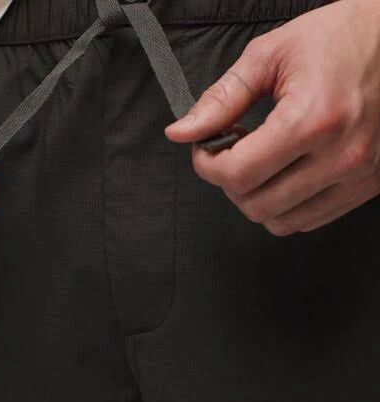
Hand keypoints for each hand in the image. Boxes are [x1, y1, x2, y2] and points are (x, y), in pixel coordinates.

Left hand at [166, 0, 379, 235]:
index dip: (208, 166)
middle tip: (231, 153)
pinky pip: (308, 220)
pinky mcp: (366, 188)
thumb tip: (181, 132)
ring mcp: (357, 178)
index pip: (238, 174)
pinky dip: (284, 206)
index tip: (205, 150)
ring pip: (280, 221)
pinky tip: (283, 176)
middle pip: (255, 204)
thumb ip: (221, 99)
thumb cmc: (340, 39)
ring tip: (259, 164)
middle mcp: (340, 157)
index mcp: (312, 120)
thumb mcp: (270, 56)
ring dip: (255, 198)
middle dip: (228, 182)